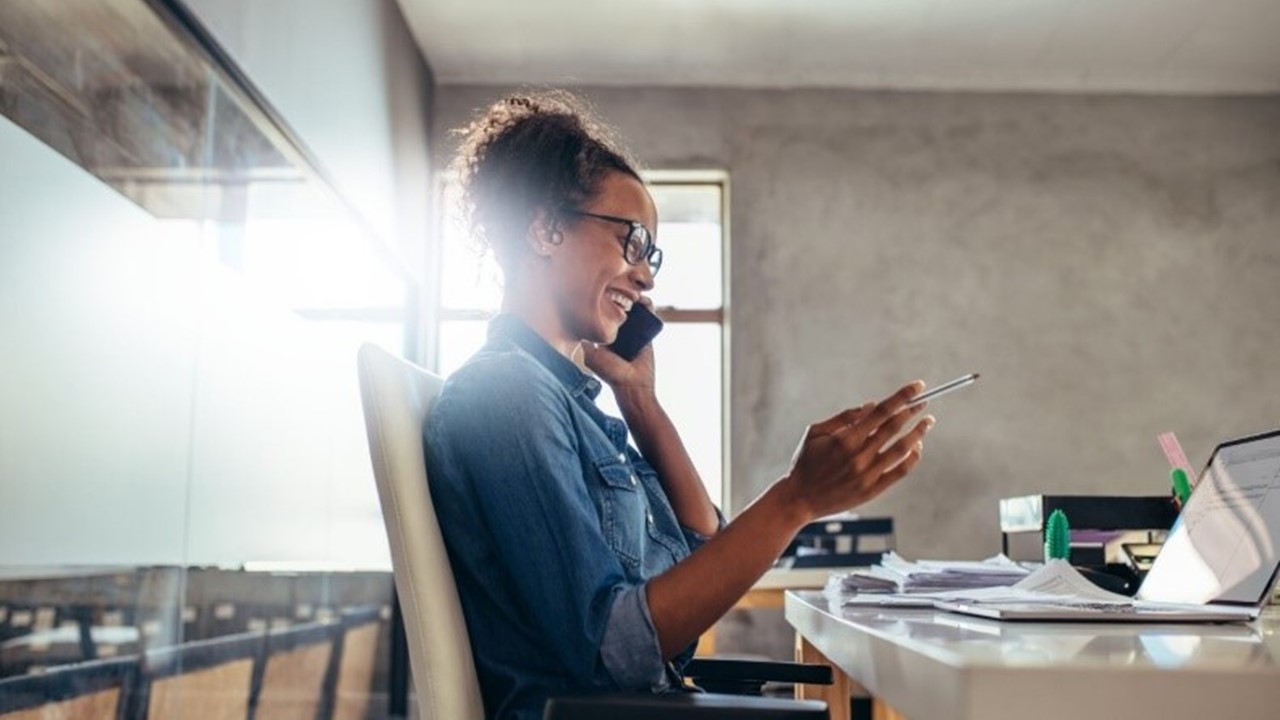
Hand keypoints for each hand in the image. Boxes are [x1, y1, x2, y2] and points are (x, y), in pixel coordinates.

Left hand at [581, 299, 656, 395]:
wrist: (633, 384)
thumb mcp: (591, 357)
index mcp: (605, 336)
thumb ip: (584, 342)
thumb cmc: (611, 373)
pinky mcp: (647, 335)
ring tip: (635, 296)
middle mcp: (619, 333)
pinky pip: (649, 317)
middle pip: (621, 310)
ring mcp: (633, 333)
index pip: (605, 314)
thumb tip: (576, 325)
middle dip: (622, 298)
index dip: (606, 302)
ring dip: (636, 300)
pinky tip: (645, 302)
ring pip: (635, 310)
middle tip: (623, 291)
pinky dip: (648, 307)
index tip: (607, 292)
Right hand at [778, 380, 935, 521]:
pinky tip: (916, 447)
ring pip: (902, 448)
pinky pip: (900, 471)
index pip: (881, 411)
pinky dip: (913, 457)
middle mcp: (859, 456)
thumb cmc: (805, 462)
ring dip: (918, 432)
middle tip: (924, 401)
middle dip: (912, 411)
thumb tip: (872, 405)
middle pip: (894, 427)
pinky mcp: (873, 490)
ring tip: (927, 422)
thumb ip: (844, 417)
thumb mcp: (815, 433)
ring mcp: (867, 474)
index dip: (902, 396)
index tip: (917, 386)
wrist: (799, 499)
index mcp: (845, 438)